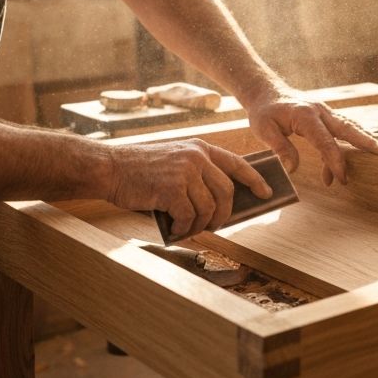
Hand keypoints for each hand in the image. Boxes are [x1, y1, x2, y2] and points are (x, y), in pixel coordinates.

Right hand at [103, 139, 270, 239]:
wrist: (111, 168)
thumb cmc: (141, 170)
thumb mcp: (175, 162)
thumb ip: (198, 175)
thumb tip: (221, 204)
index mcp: (200, 148)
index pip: (237, 163)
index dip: (255, 180)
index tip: (266, 193)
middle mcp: (196, 157)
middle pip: (227, 192)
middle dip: (224, 215)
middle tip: (214, 226)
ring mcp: (185, 171)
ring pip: (209, 208)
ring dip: (200, 225)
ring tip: (188, 228)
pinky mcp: (172, 188)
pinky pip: (189, 217)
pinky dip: (184, 229)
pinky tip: (175, 229)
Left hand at [245, 88, 377, 186]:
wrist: (266, 92)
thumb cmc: (264, 112)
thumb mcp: (264, 130)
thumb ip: (280, 148)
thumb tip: (293, 169)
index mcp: (305, 116)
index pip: (325, 141)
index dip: (335, 161)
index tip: (342, 179)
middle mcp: (319, 111)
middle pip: (347, 127)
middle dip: (365, 141)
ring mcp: (324, 112)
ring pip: (349, 125)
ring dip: (364, 138)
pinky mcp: (325, 116)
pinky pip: (341, 128)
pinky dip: (350, 141)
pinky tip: (349, 159)